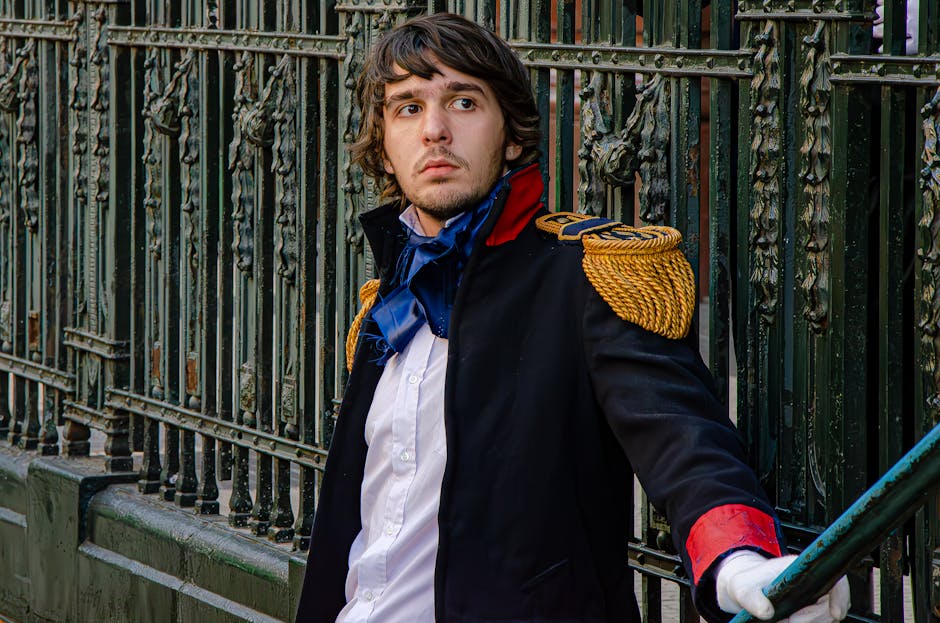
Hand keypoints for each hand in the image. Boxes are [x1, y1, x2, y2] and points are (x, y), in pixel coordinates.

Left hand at [715, 551, 849, 621]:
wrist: (743, 592)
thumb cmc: (746, 586)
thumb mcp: (744, 591)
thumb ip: (753, 600)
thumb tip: (767, 612)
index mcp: (801, 569)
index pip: (835, 580)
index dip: (841, 596)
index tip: (836, 613)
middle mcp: (812, 582)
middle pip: (831, 605)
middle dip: (813, 619)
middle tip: (790, 621)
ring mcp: (812, 598)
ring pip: (826, 617)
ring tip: (786, 621)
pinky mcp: (810, 611)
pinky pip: (818, 621)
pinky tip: (790, 622)